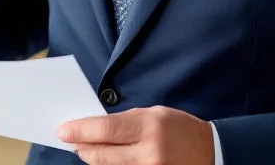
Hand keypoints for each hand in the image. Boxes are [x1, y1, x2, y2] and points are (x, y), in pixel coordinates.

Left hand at [58, 106, 215, 164]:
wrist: (211, 153)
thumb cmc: (180, 129)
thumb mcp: (155, 114)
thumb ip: (125, 121)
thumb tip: (94, 127)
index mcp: (150, 127)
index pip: (105, 129)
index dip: (80, 131)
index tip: (63, 130)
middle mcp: (149, 152)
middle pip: (102, 154)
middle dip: (82, 148)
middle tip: (71, 141)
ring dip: (94, 159)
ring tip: (88, 149)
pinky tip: (106, 160)